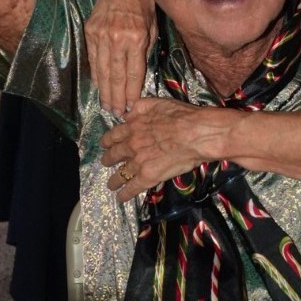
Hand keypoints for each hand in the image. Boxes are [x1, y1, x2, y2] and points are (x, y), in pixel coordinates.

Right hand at [85, 0, 155, 113]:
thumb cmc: (143, 3)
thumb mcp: (153, 26)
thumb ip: (146, 49)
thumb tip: (139, 73)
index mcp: (137, 37)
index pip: (133, 72)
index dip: (131, 92)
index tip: (130, 106)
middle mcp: (117, 38)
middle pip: (116, 75)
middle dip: (116, 97)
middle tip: (116, 113)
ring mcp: (101, 35)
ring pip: (102, 70)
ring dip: (104, 90)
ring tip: (106, 105)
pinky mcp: (90, 31)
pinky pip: (93, 58)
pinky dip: (96, 74)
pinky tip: (98, 85)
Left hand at [100, 98, 234, 201]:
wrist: (196, 133)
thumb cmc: (181, 115)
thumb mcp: (158, 102)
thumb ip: (140, 107)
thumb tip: (128, 114)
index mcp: (133, 126)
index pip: (114, 135)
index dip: (108, 140)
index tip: (105, 144)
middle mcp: (131, 145)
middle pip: (114, 154)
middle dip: (108, 159)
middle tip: (106, 162)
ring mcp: (138, 162)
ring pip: (120, 173)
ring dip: (114, 180)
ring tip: (111, 184)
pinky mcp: (147, 177)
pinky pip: (132, 188)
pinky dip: (124, 194)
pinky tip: (121, 198)